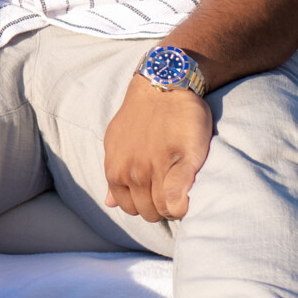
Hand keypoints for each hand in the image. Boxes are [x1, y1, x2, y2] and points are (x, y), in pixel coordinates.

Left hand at [103, 80, 212, 221]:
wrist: (164, 84)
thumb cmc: (142, 115)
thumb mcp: (117, 142)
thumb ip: (115, 173)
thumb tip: (109, 202)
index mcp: (115, 169)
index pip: (130, 209)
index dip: (145, 205)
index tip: (156, 194)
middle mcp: (133, 172)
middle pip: (148, 212)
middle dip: (159, 207)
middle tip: (171, 190)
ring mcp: (156, 169)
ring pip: (164, 209)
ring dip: (174, 205)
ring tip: (181, 187)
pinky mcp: (182, 163)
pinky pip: (178, 201)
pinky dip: (182, 204)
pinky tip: (188, 193)